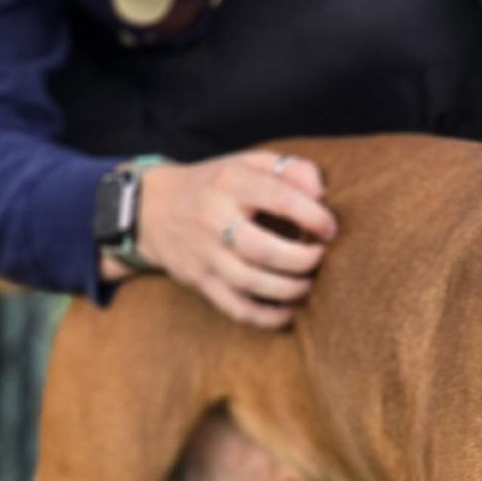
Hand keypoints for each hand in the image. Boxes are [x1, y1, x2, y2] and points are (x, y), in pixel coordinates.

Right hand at [104, 149, 336, 327]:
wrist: (151, 208)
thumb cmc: (215, 185)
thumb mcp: (247, 162)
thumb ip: (289, 169)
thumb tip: (321, 192)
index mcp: (229, 182)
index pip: (278, 198)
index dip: (313, 217)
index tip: (330, 229)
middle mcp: (213, 218)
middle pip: (264, 250)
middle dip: (304, 260)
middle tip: (321, 258)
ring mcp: (204, 254)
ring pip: (252, 283)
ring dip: (291, 289)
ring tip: (308, 284)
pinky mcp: (200, 282)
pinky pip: (237, 309)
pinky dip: (268, 317)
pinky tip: (289, 312)